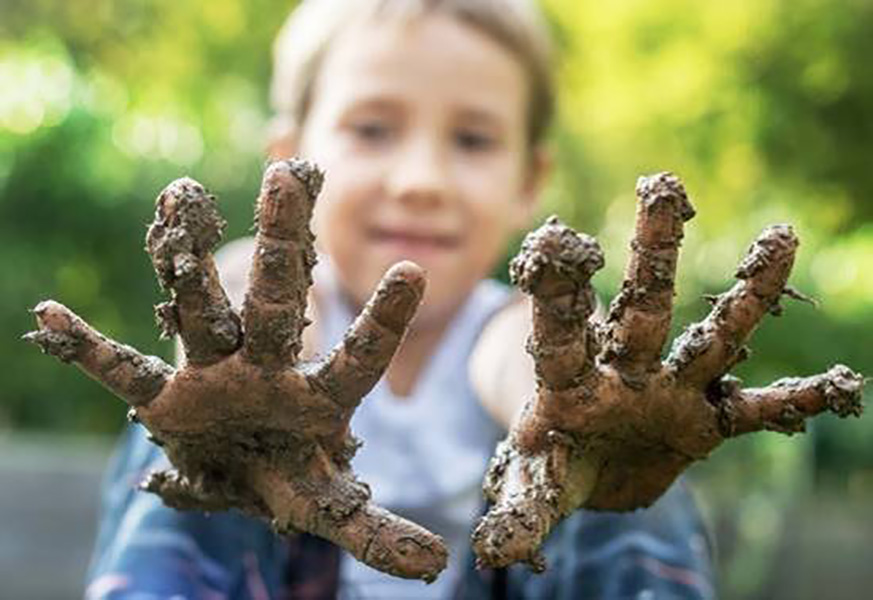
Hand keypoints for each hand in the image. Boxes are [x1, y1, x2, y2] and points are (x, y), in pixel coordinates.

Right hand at [24, 160, 446, 581]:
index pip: (358, 358)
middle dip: (280, 245)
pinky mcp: (168, 394)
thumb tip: (437, 565)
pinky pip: (124, 371)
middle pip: (275, 302)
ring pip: (203, 308)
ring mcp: (216, 372)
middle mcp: (267, 367)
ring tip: (180, 195)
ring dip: (187, 260)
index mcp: (317, 396)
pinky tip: (51, 318)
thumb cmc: (292, 474)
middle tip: (284, 177)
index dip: (384, 323)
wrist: (239, 466)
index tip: (413, 271)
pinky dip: (90, 351)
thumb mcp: (328, 503)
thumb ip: (375, 528)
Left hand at [472, 172, 863, 569]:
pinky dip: (793, 404)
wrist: (591, 471)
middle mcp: (625, 372)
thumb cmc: (553, 464)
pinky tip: (838, 390)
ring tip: (781, 236)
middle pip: (642, 307)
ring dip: (746, 296)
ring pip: (711, 337)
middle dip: (654, 253)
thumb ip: (522, 508)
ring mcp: (670, 391)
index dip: (557, 290)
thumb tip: (491, 551)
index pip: (560, 330)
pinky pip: (757, 411)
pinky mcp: (705, 421)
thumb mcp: (535, 484)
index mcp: (570, 382)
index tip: (552, 240)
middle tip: (664, 186)